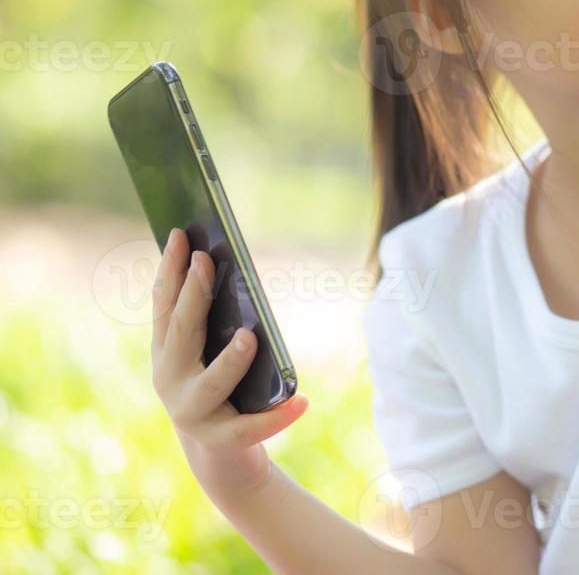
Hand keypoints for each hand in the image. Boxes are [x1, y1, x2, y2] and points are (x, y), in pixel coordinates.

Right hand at [150, 227, 308, 507]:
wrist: (219, 456)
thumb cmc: (221, 390)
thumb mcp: (211, 352)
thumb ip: (215, 321)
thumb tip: (232, 271)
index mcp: (167, 352)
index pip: (164, 305)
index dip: (171, 270)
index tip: (181, 235)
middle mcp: (170, 379)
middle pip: (181, 334)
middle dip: (193, 296)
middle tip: (208, 262)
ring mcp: (191, 412)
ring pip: (211, 383)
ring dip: (229, 360)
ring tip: (250, 337)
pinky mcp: (221, 440)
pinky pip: (251, 427)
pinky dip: (277, 415)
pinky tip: (302, 401)